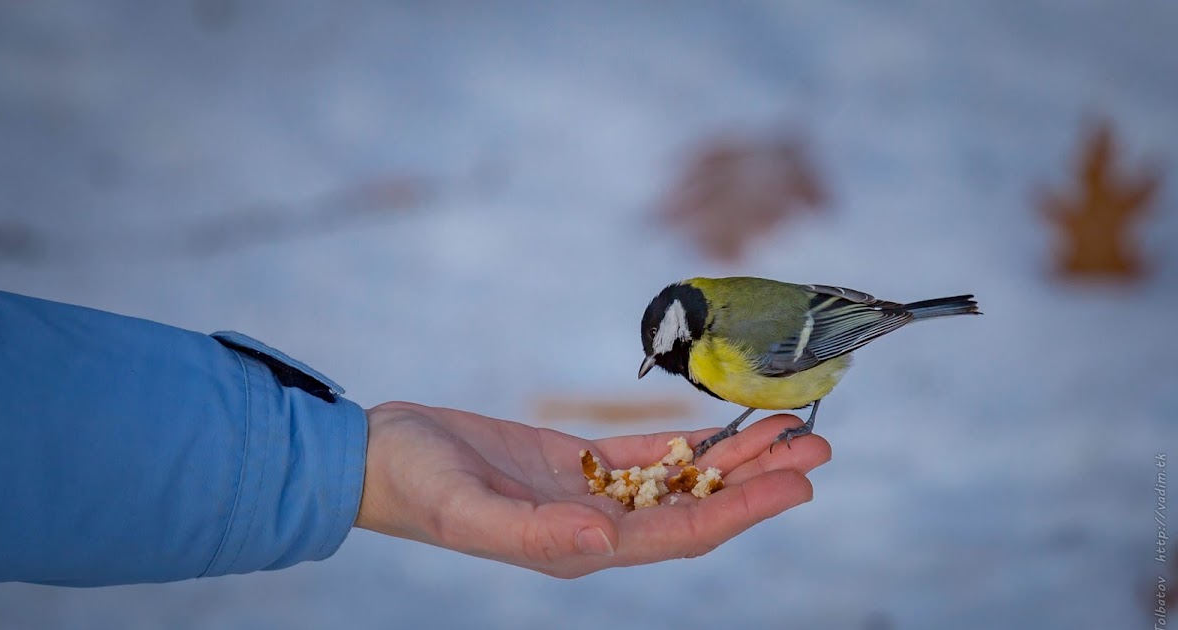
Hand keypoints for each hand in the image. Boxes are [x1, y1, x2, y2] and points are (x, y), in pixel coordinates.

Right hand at [354, 401, 830, 577]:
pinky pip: (641, 456)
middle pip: (697, 504)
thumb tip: (604, 543)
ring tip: (784, 429)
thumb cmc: (417, 486)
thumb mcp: (469, 509)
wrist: (381, 458)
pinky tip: (718, 428)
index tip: (799, 483)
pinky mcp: (571, 464)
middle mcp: (595, 527)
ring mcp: (586, 495)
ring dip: (731, 455)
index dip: (745, 509)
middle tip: (816, 446)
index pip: (684, 531)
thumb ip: (536, 533)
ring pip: (678, 477)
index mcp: (580, 547)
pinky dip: (684, 440)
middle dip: (758, 479)